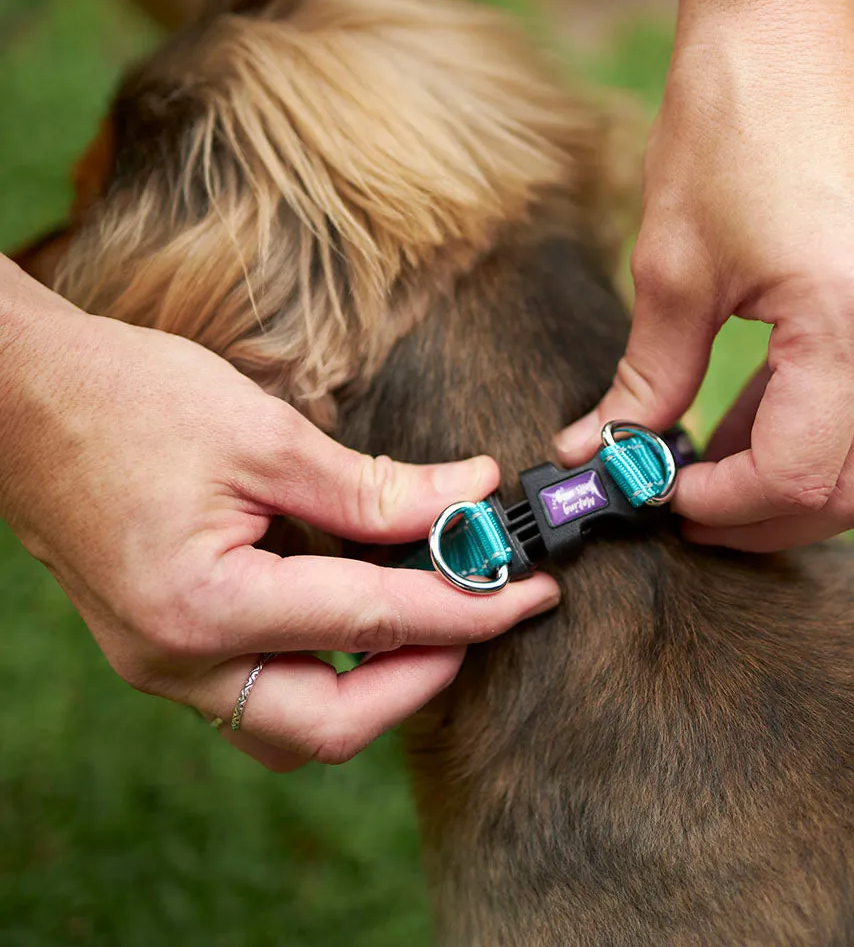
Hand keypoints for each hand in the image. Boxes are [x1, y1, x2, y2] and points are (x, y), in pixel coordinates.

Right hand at [0, 268, 557, 769]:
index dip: (468, 608)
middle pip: (330, 727)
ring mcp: (163, 665)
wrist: (25, 397)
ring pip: (292, 727)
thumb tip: (470, 499)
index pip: (373, 624)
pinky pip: (259, 690)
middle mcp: (178, 661)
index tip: (533, 594)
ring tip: (425, 619)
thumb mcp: (268, 435)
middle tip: (478, 619)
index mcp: (206, 606)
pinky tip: (356, 611)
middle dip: (420, 680)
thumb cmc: (131, 400)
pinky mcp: (162, 649)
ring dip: (371, 688)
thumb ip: (376, 487)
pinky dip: (323, 665)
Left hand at [557, 0, 853, 551]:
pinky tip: (739, 423)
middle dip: (771, 516)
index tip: (659, 498)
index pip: (798, 473)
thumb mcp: (670, 268)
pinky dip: (809, 430)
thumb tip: (599, 455)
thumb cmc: (725, 124)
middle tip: (688, 510)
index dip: (723, 505)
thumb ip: (644, 380)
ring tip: (701, 469)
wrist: (786, 23)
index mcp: (849, 319)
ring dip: (791, 479)